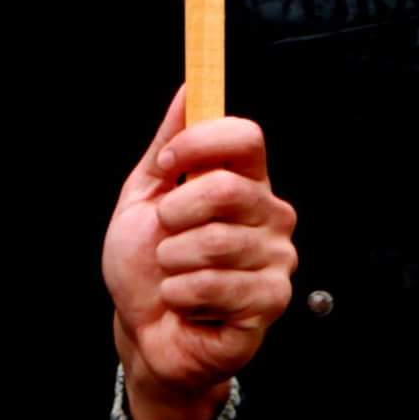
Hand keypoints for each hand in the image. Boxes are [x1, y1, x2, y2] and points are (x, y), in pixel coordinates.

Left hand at [102, 87, 296, 419]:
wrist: (143, 330)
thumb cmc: (146, 263)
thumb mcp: (145, 196)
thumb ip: (168, 146)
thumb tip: (189, 89)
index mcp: (244, 182)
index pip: (247, 137)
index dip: (202, 142)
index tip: (169, 162)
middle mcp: (269, 216)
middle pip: (227, 188)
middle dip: (175, 213)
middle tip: (165, 235)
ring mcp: (275, 260)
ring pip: (215, 241)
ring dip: (173, 261)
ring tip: (174, 273)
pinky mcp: (271, 302)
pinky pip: (216, 285)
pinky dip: (182, 294)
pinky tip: (186, 302)